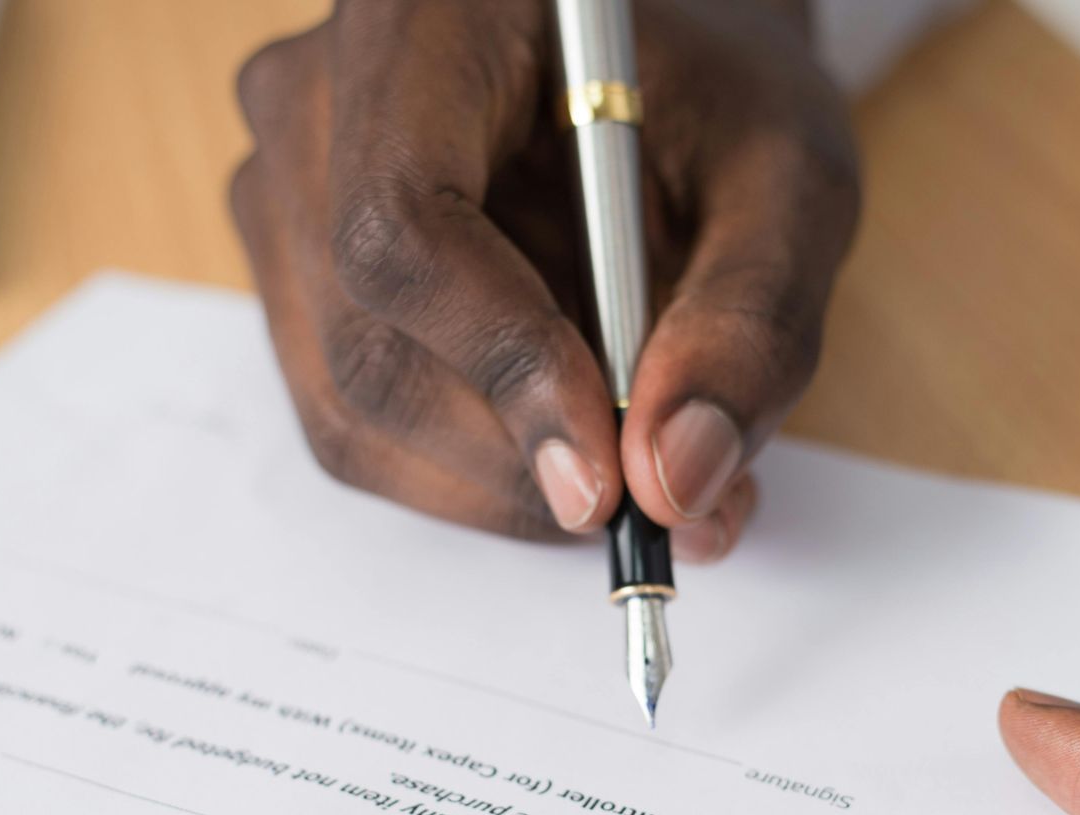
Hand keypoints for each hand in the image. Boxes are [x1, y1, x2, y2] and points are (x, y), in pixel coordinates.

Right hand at [230, 0, 857, 560]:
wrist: (658, 71)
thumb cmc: (716, 96)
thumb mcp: (790, 180)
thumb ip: (753, 319)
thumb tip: (676, 478)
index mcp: (425, 22)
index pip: (403, 228)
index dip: (503, 366)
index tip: (607, 469)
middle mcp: (317, 103)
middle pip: (370, 349)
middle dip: (520, 464)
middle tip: (659, 501)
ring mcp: (289, 195)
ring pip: (354, 412)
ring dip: (504, 485)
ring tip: (636, 465)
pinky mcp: (299, 278)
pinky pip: (358, 425)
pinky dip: (477, 472)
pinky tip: (574, 437)